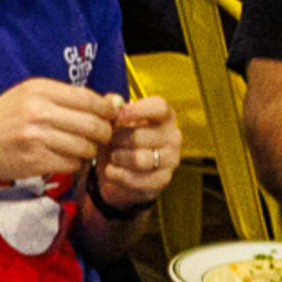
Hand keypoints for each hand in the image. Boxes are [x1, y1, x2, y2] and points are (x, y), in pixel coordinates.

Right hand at [0, 81, 121, 193]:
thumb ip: (67, 99)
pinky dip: (73, 164)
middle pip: (93, 124)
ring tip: (77, 148)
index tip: (110, 116)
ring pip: (86, 147)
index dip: (107, 110)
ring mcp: (37, 137)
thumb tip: (112, 102)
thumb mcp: (28, 97)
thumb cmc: (0, 120)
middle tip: (100, 137)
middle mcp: (39, 111)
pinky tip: (61, 158)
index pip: (89, 99)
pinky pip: (72, 164)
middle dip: (103, 133)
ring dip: (88, 151)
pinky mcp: (36, 161)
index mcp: (39, 89)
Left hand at [88, 94, 183, 214]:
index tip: (117, 116)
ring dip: (118, 158)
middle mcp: (173, 136)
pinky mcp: (163, 180)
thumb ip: (112, 106)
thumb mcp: (112, 121)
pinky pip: (137, 179)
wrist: (117, 172)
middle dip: (116, 140)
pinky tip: (111, 171)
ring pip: (139, 159)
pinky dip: (118, 176)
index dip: (137, 110)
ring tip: (112, 155)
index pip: (159, 107)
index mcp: (164, 116)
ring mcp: (171, 160)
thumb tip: (114, 101)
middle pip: (140, 136)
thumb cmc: (118, 139)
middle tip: (109, 141)